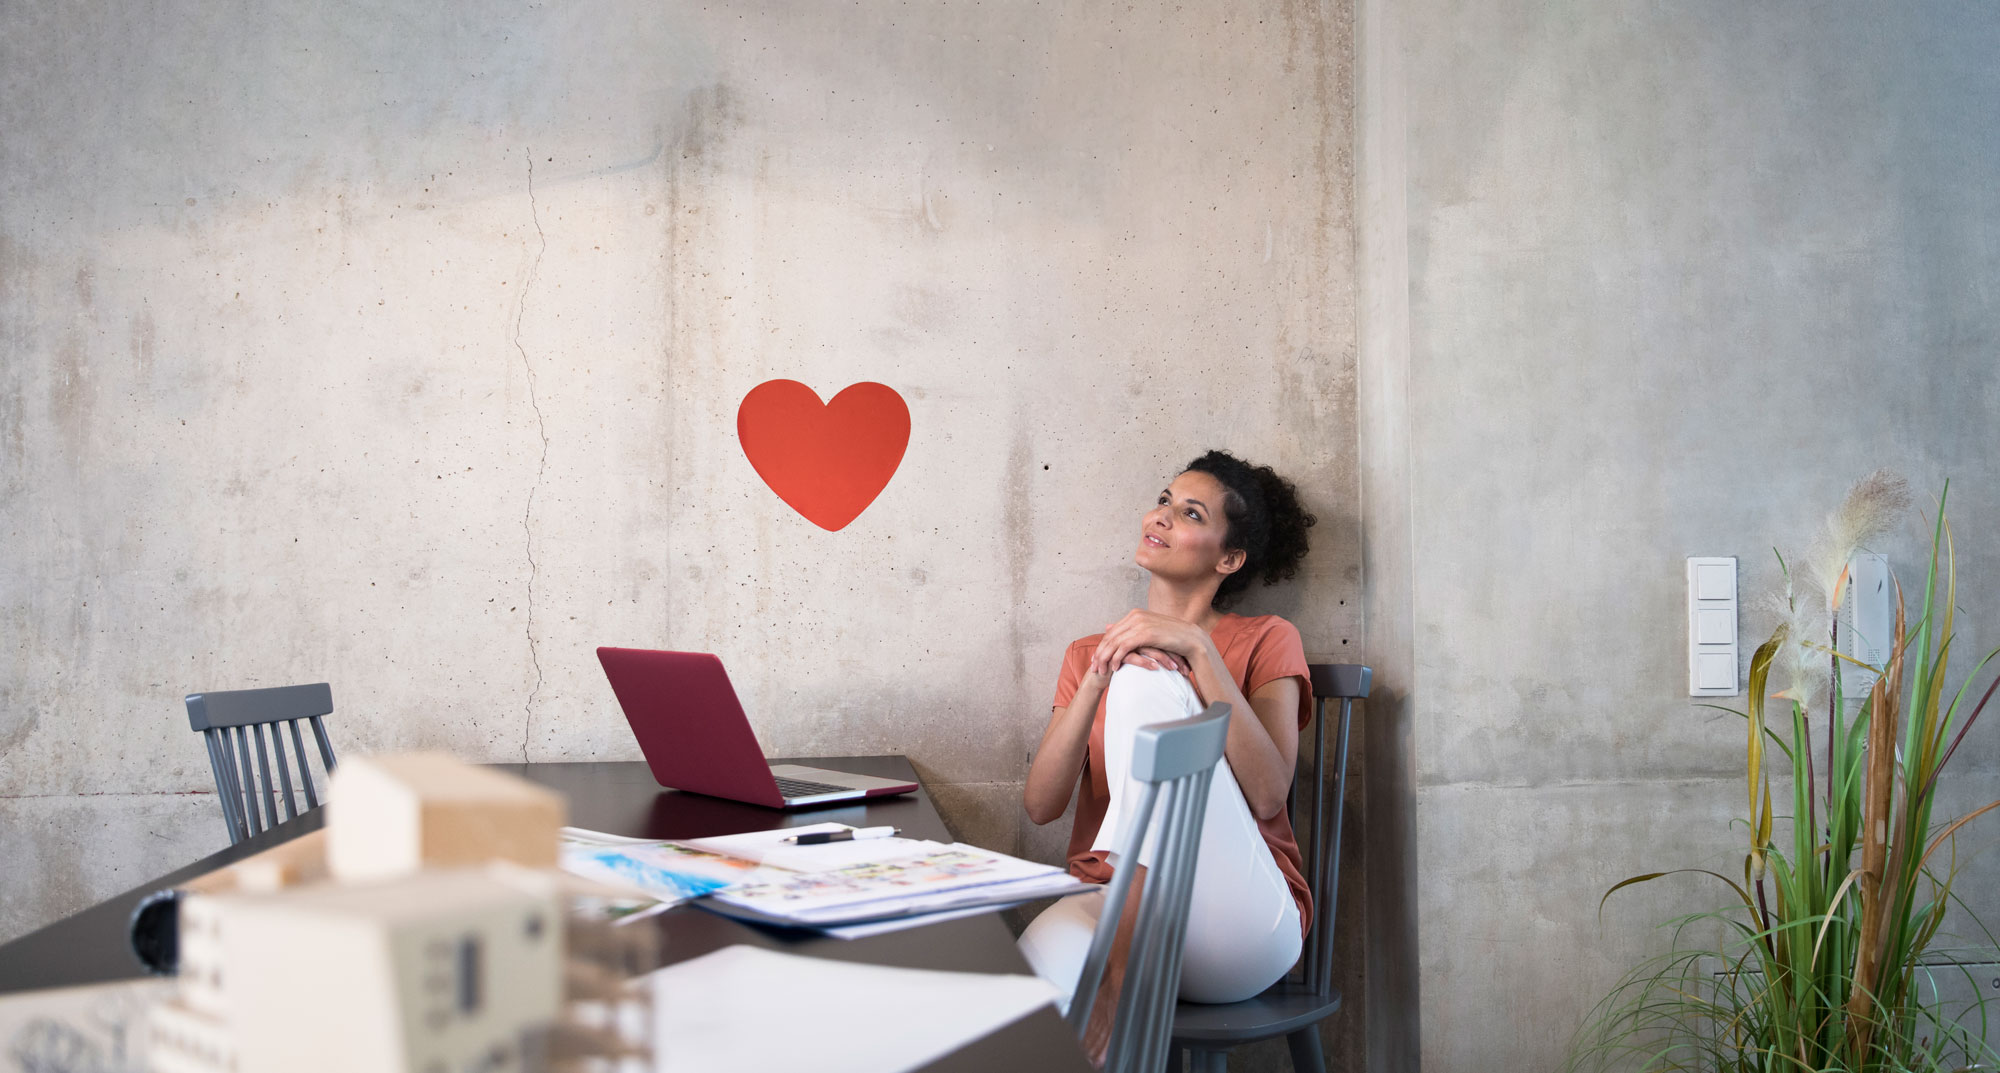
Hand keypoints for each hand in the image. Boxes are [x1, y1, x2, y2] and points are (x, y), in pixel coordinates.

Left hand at [1090, 610, 1211, 677]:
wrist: (1191, 638)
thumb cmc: (1172, 638)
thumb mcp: (1149, 632)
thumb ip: (1132, 631)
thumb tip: (1109, 627)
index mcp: (1135, 614)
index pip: (1112, 631)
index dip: (1102, 646)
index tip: (1096, 659)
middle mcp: (1135, 616)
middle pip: (1110, 636)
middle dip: (1100, 653)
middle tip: (1094, 667)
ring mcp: (1140, 624)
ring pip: (1114, 642)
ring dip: (1106, 658)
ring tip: (1101, 671)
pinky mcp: (1145, 633)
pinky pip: (1124, 647)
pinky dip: (1117, 658)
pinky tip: (1115, 668)